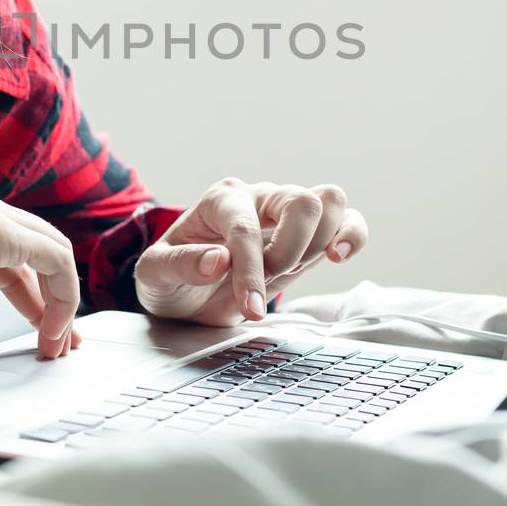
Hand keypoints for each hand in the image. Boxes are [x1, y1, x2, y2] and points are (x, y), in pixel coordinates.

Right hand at [0, 184, 80, 359]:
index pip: (19, 253)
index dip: (37, 294)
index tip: (43, 328)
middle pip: (41, 251)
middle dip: (57, 299)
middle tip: (60, 341)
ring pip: (54, 253)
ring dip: (62, 302)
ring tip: (56, 344)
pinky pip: (54, 258)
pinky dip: (62, 295)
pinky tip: (51, 328)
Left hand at [133, 177, 367, 328]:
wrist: (186, 294)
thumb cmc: (171, 279)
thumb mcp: (155, 275)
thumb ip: (179, 265)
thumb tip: (217, 260)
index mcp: (221, 200)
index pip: (245, 227)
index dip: (250, 270)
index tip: (248, 309)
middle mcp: (258, 197)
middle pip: (300, 200)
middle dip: (288, 252)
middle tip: (266, 284)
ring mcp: (287, 212)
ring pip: (329, 201)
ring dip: (319, 244)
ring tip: (293, 270)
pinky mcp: (310, 235)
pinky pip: (347, 220)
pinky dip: (351, 235)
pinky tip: (337, 257)